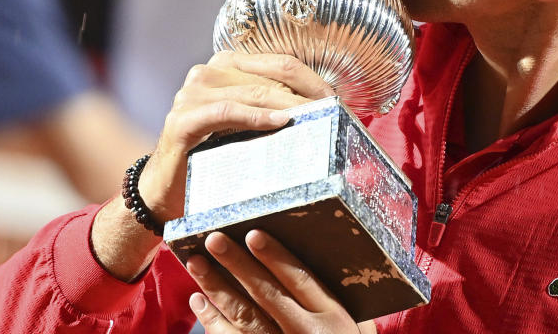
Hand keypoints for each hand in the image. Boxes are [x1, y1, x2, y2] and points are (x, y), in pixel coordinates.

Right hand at [139, 52, 335, 222]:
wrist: (169, 193)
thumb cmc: (217, 157)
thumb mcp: (252, 127)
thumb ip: (278, 110)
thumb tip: (329, 111)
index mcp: (228, 65)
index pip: (282, 64)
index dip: (313, 81)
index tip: (338, 103)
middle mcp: (209, 71)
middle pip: (273, 76)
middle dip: (307, 96)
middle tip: (334, 115)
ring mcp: (192, 92)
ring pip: (254, 91)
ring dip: (289, 105)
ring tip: (315, 120)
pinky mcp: (182, 119)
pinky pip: (226, 111)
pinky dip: (255, 116)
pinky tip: (279, 122)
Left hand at [187, 230, 375, 333]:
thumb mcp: (360, 329)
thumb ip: (349, 303)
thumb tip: (327, 261)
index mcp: (333, 318)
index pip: (300, 279)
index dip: (275, 256)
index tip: (253, 234)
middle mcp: (304, 333)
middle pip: (266, 294)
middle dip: (238, 264)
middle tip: (214, 239)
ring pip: (244, 317)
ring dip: (217, 288)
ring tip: (197, 264)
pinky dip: (213, 321)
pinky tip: (200, 301)